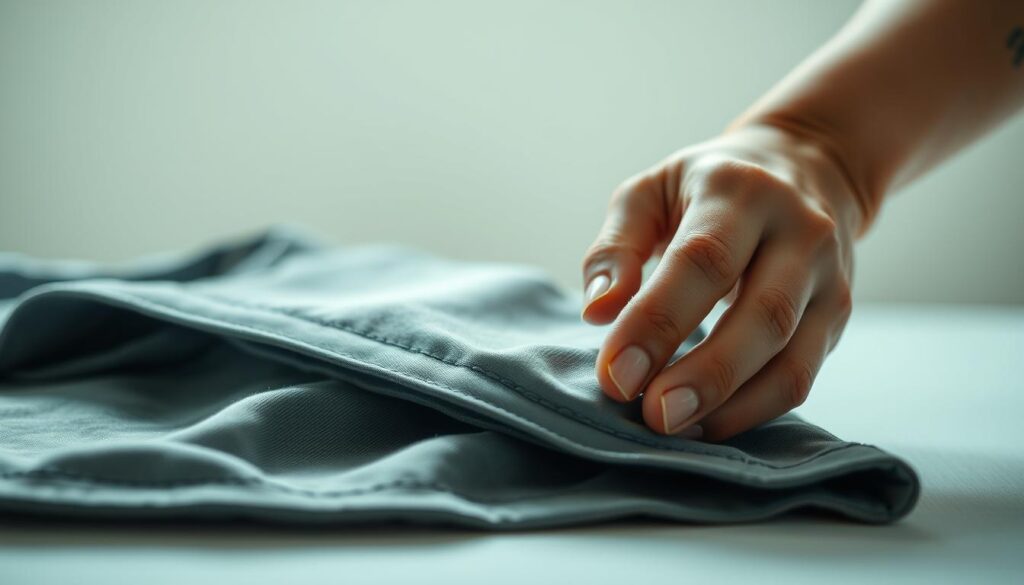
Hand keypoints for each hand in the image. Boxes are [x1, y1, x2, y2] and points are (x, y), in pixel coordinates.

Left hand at [581, 122, 861, 441]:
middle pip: (761, 315)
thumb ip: (616, 247)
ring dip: (732, 405)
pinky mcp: (838, 314)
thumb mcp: (650, 192)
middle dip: (705, 375)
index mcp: (739, 191)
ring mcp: (829, 276)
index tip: (616, 374)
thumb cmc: (705, 187)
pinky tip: (706, 424)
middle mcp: (798, 230)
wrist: (807, 166)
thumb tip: (598, 311)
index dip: (657, 323)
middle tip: (653, 416)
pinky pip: (802, 376)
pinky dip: (754, 410)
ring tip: (676, 429)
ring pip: (791, 357)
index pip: (701, 261)